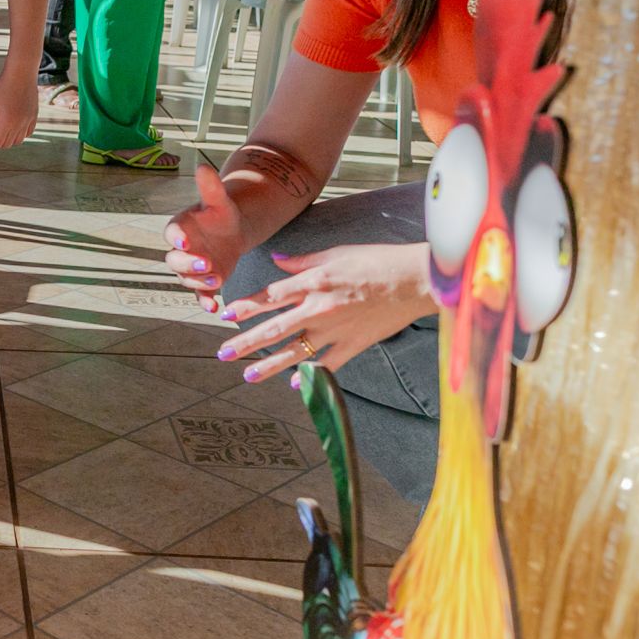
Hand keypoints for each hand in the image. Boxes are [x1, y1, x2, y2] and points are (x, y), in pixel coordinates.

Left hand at [0, 76, 36, 148]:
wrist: (21, 74)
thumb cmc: (3, 87)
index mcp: (7, 123)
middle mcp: (19, 125)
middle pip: (7, 144)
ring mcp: (28, 121)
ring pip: (18, 141)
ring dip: (9, 140)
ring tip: (2, 130)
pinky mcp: (34, 116)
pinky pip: (28, 133)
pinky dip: (20, 134)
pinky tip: (14, 127)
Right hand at [164, 165, 248, 311]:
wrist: (232, 233)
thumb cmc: (222, 215)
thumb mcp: (219, 202)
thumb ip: (210, 188)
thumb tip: (203, 166)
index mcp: (180, 228)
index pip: (171, 233)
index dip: (176, 238)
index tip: (185, 241)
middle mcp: (180, 250)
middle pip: (175, 260)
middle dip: (188, 264)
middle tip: (205, 263)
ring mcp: (190, 268)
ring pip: (186, 279)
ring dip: (198, 283)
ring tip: (216, 281)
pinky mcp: (203, 282)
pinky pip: (199, 294)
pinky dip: (204, 302)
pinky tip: (214, 309)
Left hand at [215, 242, 435, 384]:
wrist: (415, 279)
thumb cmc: (377, 261)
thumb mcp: (335, 253)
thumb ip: (302, 262)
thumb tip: (277, 260)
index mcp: (313, 282)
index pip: (271, 296)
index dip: (247, 306)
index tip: (227, 314)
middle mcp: (319, 308)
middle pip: (275, 328)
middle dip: (246, 341)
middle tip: (223, 353)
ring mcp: (336, 330)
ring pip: (295, 351)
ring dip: (269, 365)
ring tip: (247, 375)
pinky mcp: (354, 344)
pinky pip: (328, 364)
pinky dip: (311, 376)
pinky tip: (294, 385)